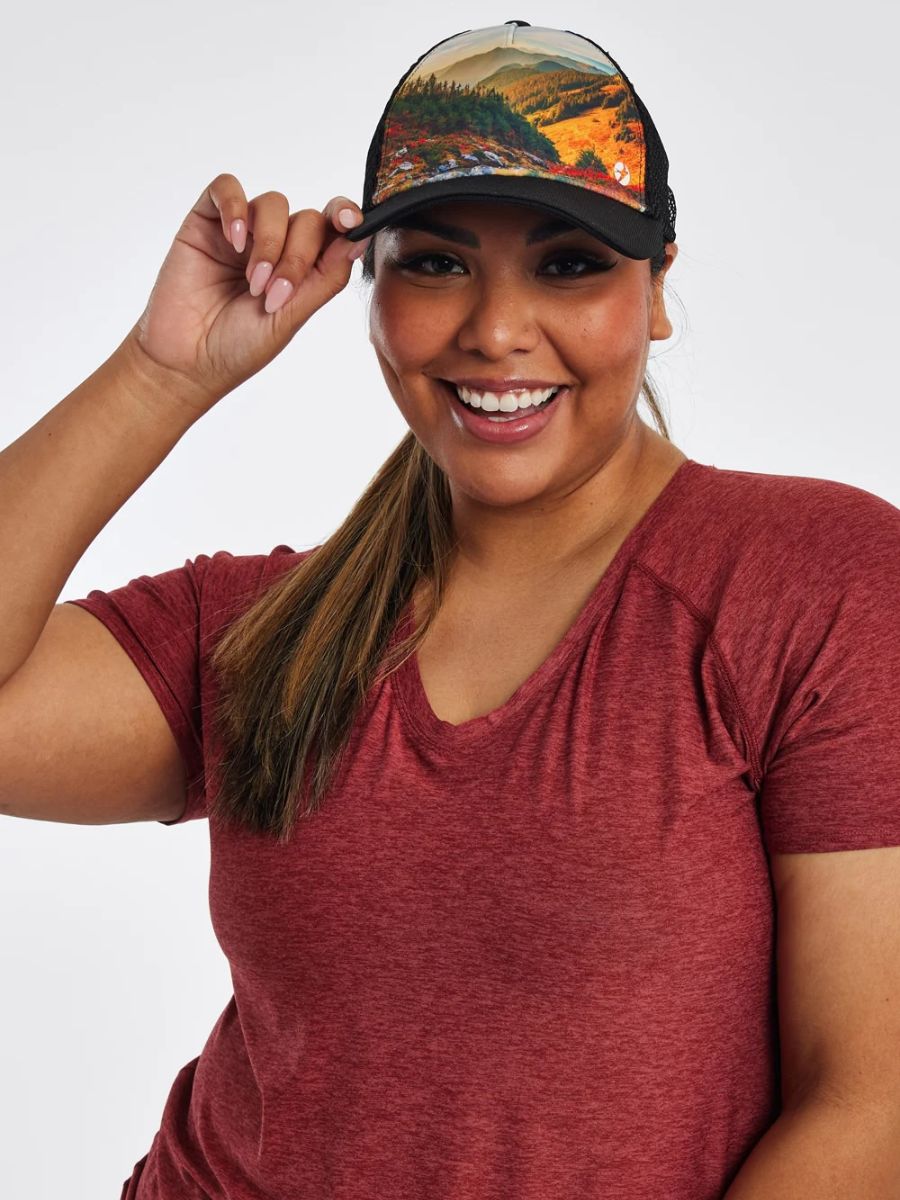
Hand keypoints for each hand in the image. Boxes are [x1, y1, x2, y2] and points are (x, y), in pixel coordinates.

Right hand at [124, 173, 368, 416]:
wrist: (186, 361)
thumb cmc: (238, 347)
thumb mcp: (292, 318)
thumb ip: (325, 279)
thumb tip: (357, 240)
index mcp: (303, 269)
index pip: (332, 230)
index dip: (345, 217)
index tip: (350, 222)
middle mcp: (276, 246)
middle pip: (306, 219)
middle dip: (296, 256)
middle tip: (272, 293)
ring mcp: (242, 232)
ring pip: (273, 204)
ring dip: (269, 243)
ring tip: (252, 281)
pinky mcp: (206, 221)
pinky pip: (226, 188)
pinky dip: (236, 208)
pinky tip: (234, 241)